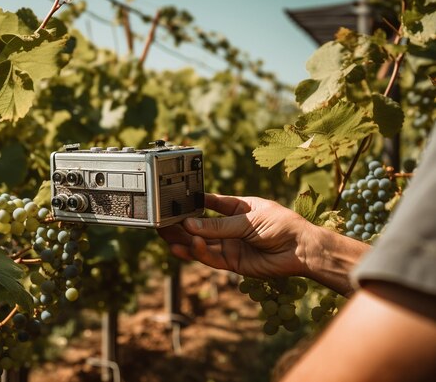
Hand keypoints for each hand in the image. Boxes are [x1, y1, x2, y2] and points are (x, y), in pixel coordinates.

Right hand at [158, 193, 316, 278]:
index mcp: (238, 208)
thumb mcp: (248, 220)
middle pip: (201, 226)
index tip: (175, 199)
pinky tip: (186, 247)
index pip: (210, 203)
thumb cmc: (283, 226)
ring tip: (166, 235)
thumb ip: (218, 226)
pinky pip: (210, 258)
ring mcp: (231, 246)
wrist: (302, 251)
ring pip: (201, 243)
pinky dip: (197, 253)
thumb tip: (189, 225)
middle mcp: (232, 227)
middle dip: (181, 225)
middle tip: (162, 222)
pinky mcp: (233, 263)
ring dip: (184, 240)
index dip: (193, 202)